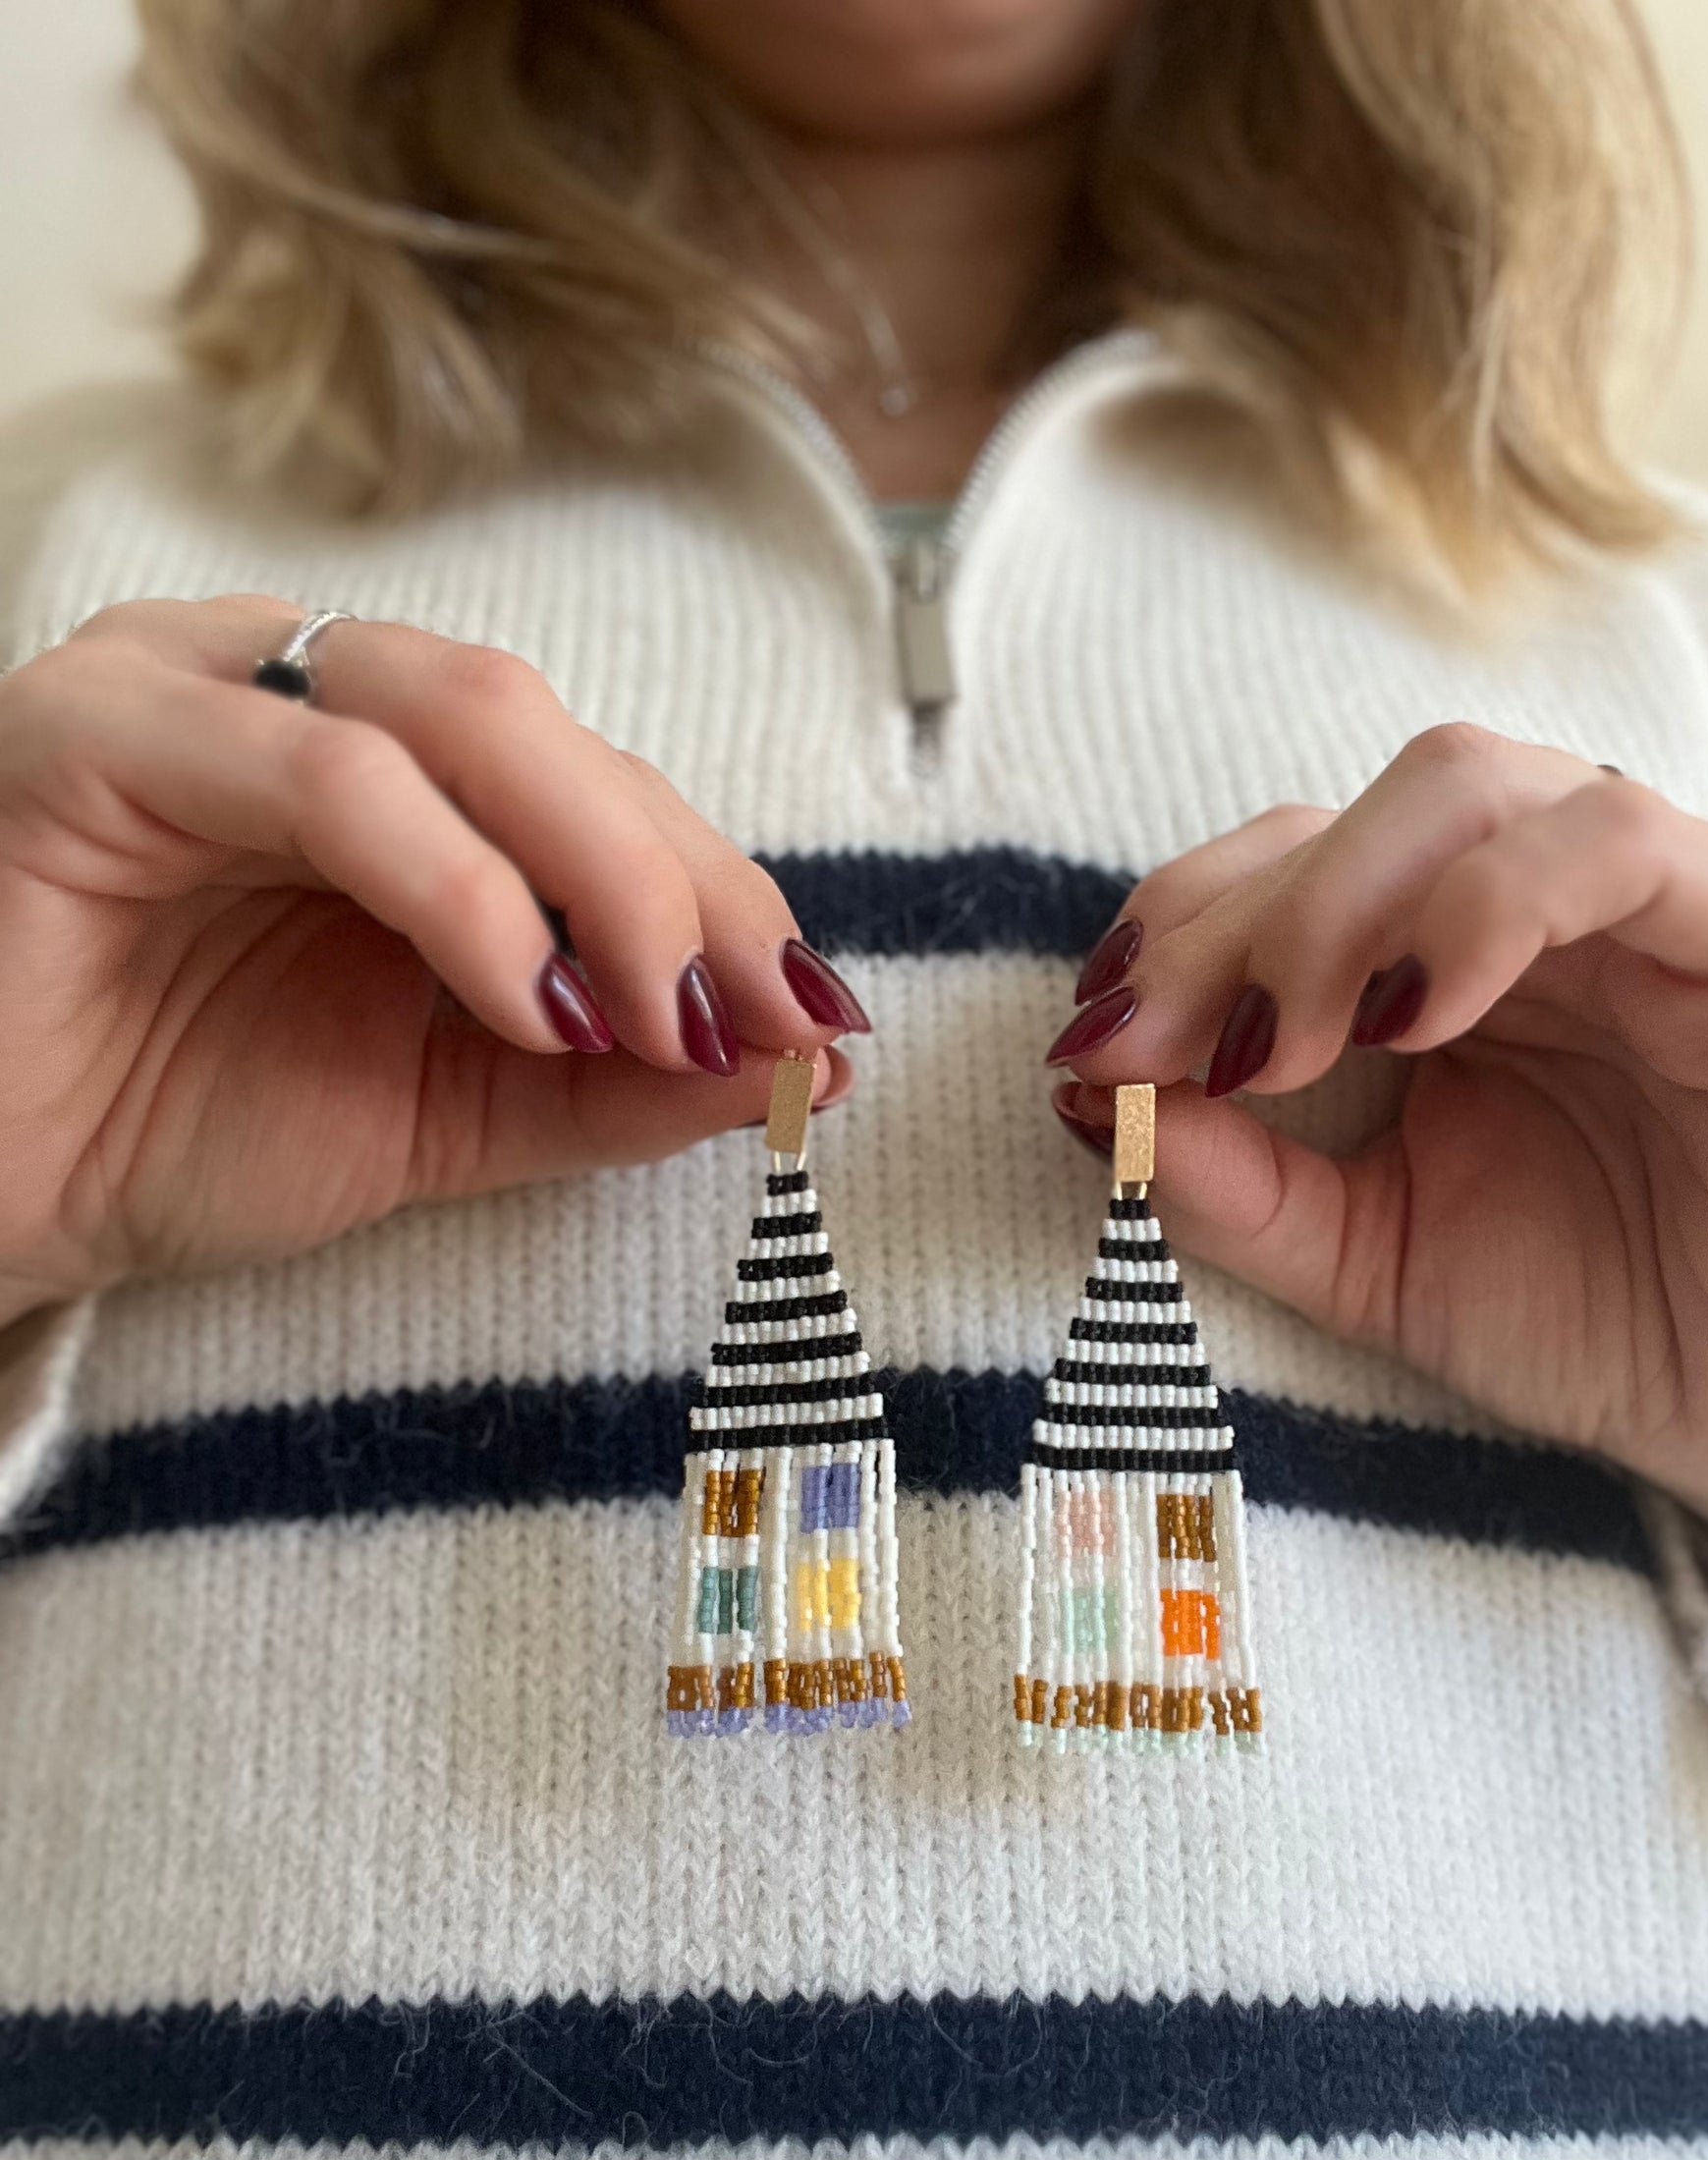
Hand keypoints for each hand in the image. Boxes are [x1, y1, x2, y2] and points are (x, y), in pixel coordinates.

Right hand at [0, 597, 866, 1320]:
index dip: (718, 889)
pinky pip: (321, 775)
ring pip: (453, 710)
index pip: (585, 778)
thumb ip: (612, 1081)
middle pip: (542, 724)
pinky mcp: (94, 733)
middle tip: (770, 1017)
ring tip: (652, 1017)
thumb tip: (801, 1060)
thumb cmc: (176, 1130)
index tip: (820, 1022)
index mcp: (380, 763)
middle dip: (684, 875)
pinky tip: (526, 1003)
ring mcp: (188, 688)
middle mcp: (290, 694)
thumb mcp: (452, 1113)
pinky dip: (456, 884)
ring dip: (596, 867)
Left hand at [1049, 725, 1707, 1622]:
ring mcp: (1646, 908)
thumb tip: (1094, 1100)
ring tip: (1280, 1044)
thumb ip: (1237, 1187)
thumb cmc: (1600, 1323)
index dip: (1178, 929)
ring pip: (1470, 787)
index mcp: (1445, 964)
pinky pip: (1617, 844)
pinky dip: (1490, 905)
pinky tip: (1416, 1019)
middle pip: (1353, 810)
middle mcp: (1537, 910)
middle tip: (1156, 1045)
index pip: (1289, 866)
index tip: (1092, 1045)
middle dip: (1227, 919)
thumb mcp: (1372, 1260)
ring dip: (1335, 901)